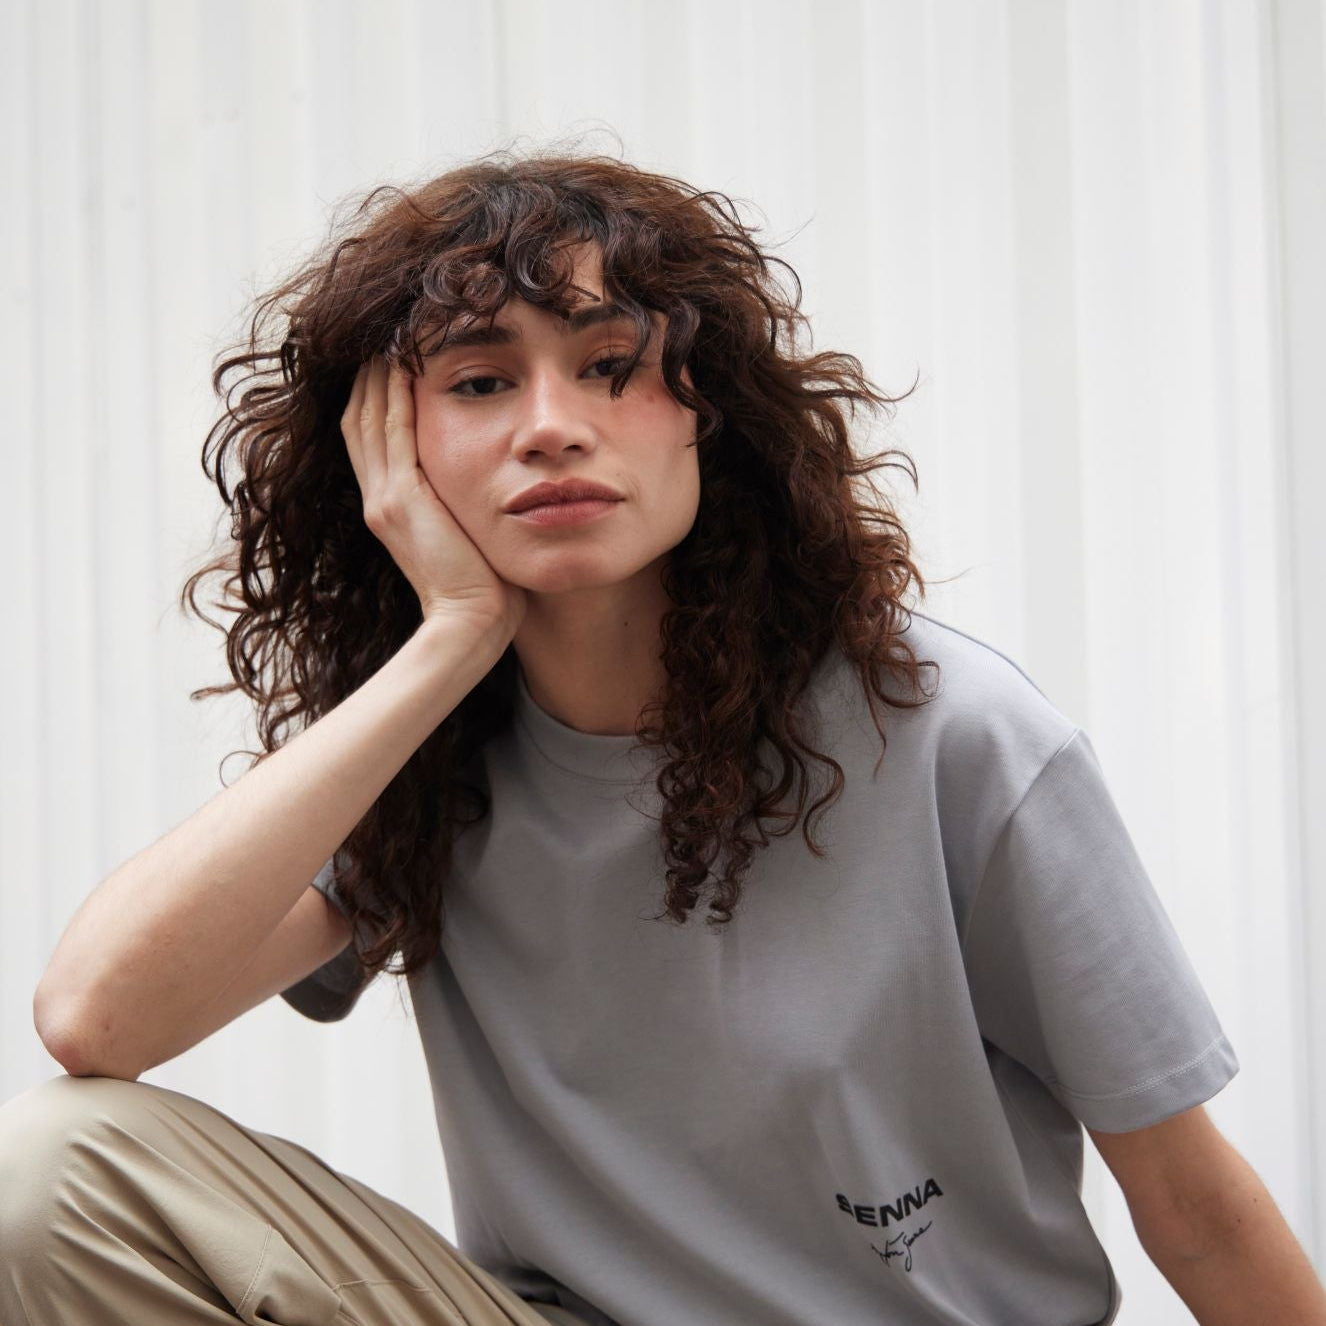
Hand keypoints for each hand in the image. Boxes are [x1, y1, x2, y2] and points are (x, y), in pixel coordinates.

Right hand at [340, 356, 526, 641]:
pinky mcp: (402, 498)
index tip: (386, 362)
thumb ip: (458, 506)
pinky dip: (392, 394)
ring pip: (367, 418)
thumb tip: (486, 483)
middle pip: (359, 421)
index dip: (373, 398)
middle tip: (380, 336)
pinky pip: (391, 431)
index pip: (370, 440)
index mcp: (390, 510)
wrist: (472, 622)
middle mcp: (378, 500)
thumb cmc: (483, 586)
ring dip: (376, 375)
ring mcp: (385, 498)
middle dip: (367, 377)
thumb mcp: (463, 535)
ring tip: (388, 336)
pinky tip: (402, 363)